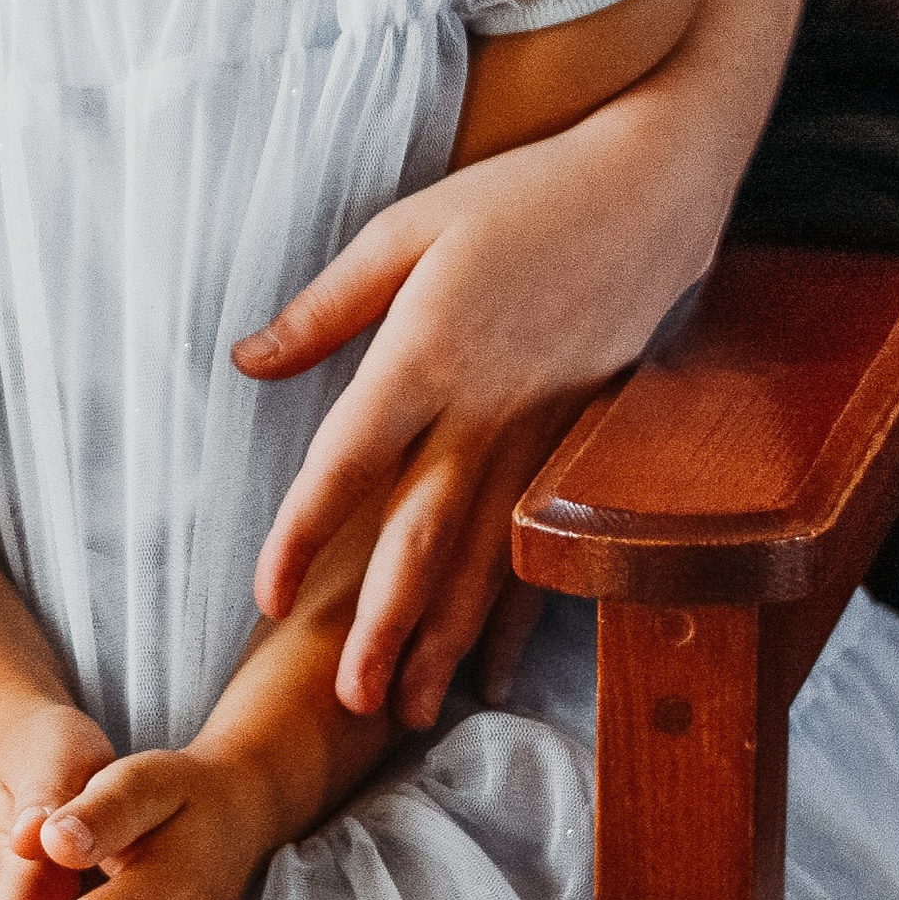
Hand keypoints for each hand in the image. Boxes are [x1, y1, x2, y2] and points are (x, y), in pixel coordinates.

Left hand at [241, 110, 715, 722]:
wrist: (651, 190)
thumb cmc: (517, 194)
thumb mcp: (405, 227)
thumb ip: (326, 306)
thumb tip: (247, 360)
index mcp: (427, 353)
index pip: (350, 461)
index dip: (304, 532)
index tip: (264, 595)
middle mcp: (487, 407)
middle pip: (425, 535)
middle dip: (384, 624)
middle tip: (347, 701)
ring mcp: (543, 432)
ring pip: (487, 557)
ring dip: (447, 639)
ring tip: (405, 709)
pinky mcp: (583, 442)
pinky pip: (543, 544)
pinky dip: (521, 614)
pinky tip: (497, 670)